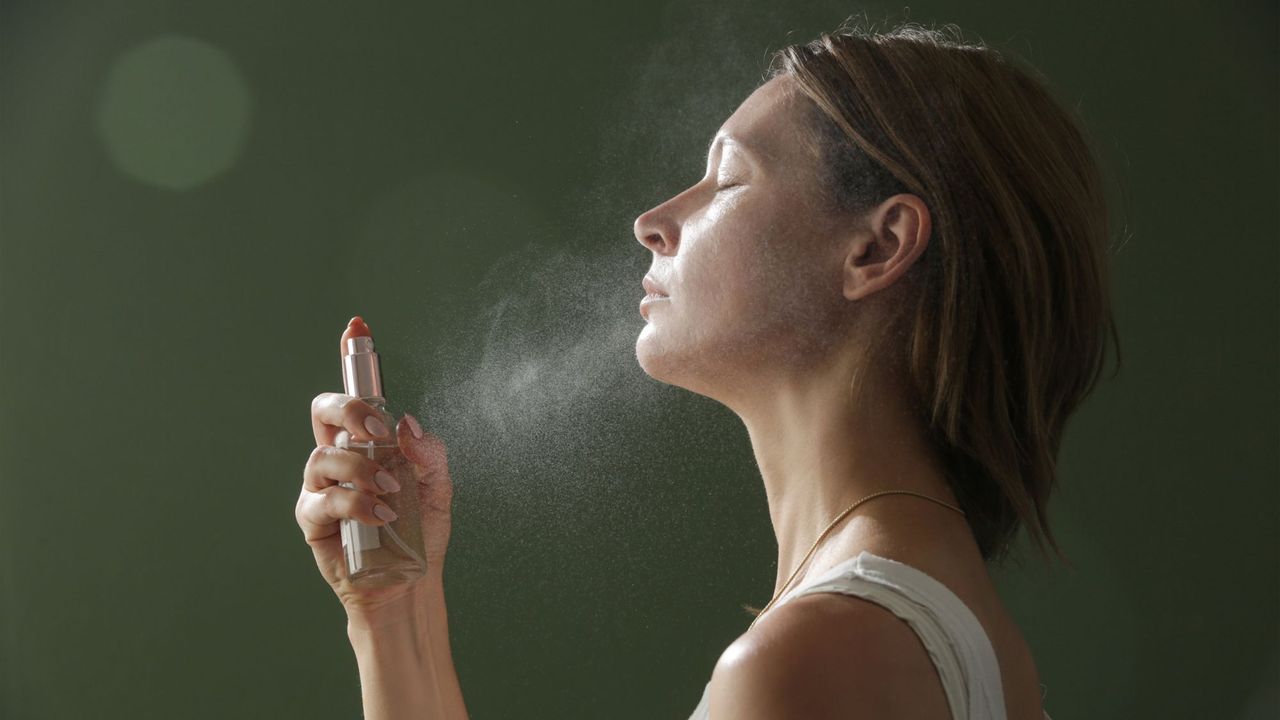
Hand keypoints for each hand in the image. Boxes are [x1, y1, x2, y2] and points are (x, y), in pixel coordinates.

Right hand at [296, 393, 453, 615]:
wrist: (411, 582)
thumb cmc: (420, 534)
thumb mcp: (436, 488)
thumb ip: (428, 453)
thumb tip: (407, 425)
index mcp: (364, 449)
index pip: (346, 408)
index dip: (357, 403)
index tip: (383, 424)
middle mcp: (338, 464)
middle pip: (322, 415)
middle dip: (348, 413)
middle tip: (376, 436)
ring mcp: (321, 490)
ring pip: (323, 458)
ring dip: (360, 469)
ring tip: (389, 492)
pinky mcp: (313, 521)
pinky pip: (323, 501)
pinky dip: (354, 504)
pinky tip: (381, 516)